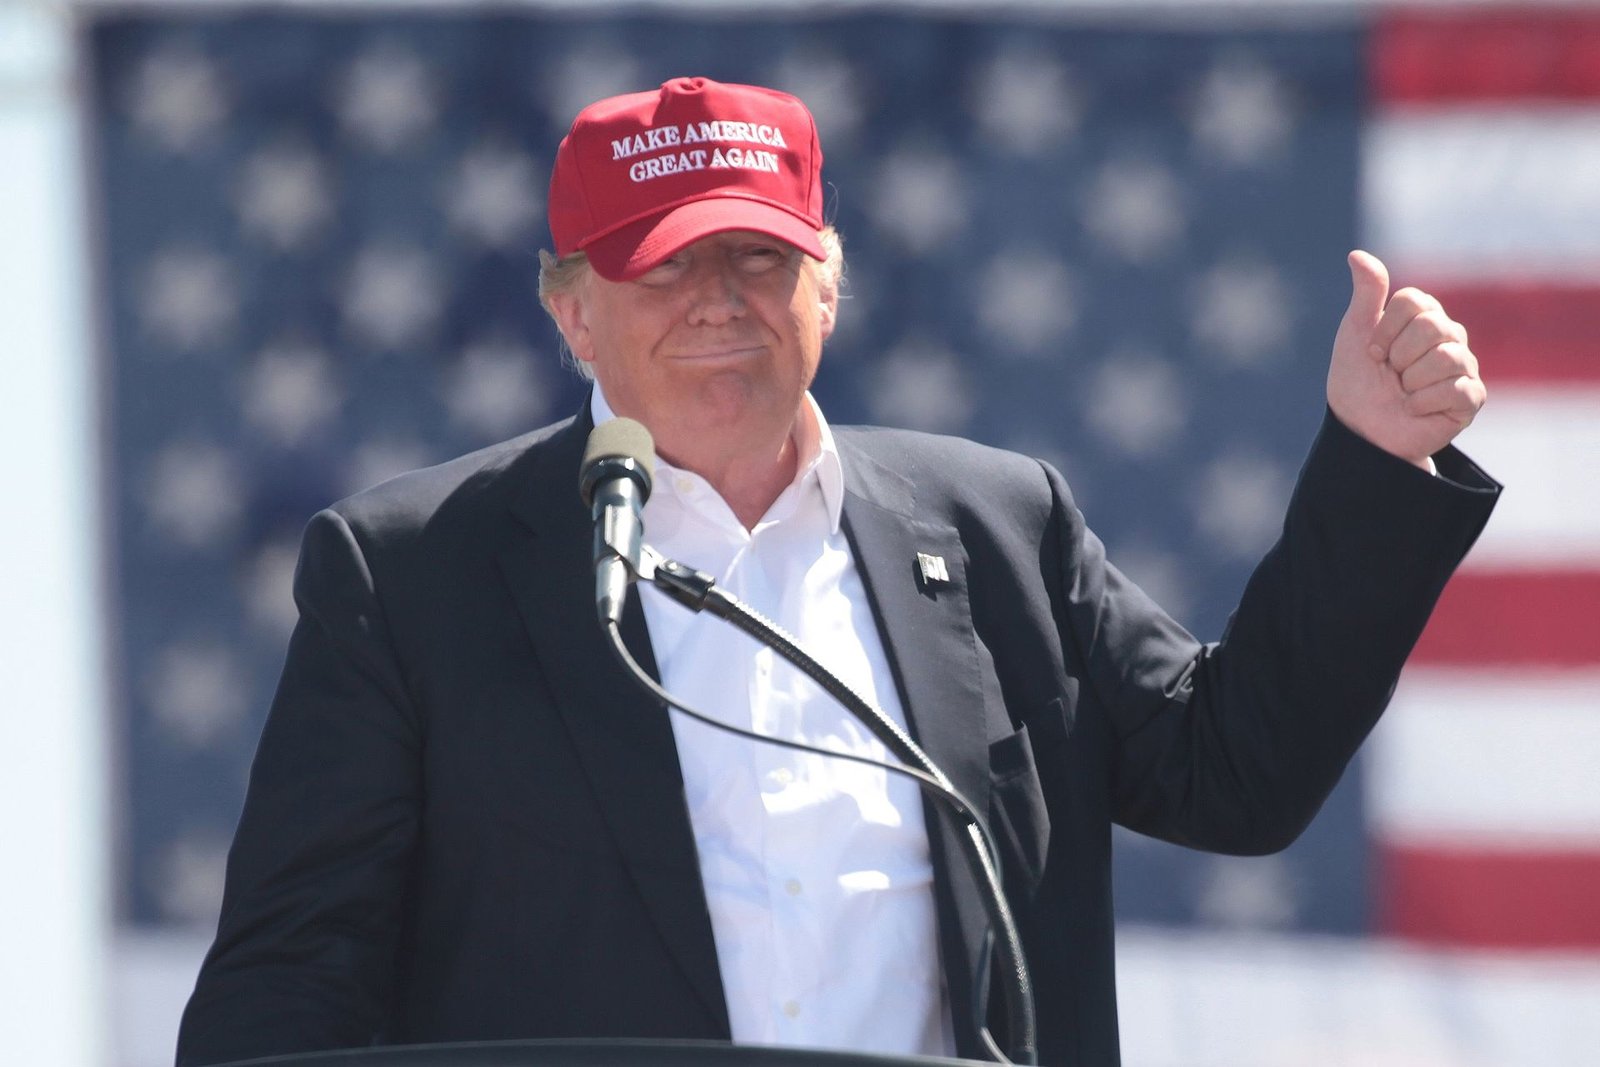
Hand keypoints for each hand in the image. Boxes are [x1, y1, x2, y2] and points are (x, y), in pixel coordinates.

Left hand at [1326, 250, 1485, 469]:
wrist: (1361, 432)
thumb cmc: (1358, 382)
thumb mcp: (1354, 334)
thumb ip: (1366, 294)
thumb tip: (1356, 254)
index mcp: (1424, 316)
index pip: (1413, 301)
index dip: (1384, 330)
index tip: (1372, 352)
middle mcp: (1451, 336)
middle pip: (1431, 326)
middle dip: (1398, 356)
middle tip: (1391, 375)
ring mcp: (1464, 367)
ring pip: (1445, 358)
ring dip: (1410, 383)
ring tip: (1404, 393)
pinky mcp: (1472, 398)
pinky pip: (1455, 390)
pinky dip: (1423, 403)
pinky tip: (1416, 409)